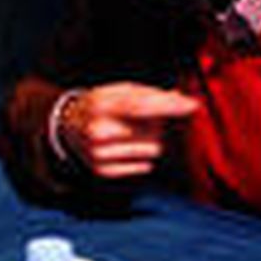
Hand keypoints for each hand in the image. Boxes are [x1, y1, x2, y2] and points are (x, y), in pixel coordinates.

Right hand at [56, 82, 198, 180]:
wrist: (67, 125)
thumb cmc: (101, 104)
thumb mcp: (120, 90)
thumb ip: (151, 94)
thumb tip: (184, 101)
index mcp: (101, 105)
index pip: (141, 106)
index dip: (169, 106)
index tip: (193, 105)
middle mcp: (98, 131)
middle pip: (153, 131)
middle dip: (159, 124)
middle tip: (145, 118)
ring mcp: (99, 154)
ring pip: (153, 150)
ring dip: (153, 140)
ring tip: (133, 132)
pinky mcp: (103, 171)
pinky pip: (145, 166)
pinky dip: (144, 156)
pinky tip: (127, 146)